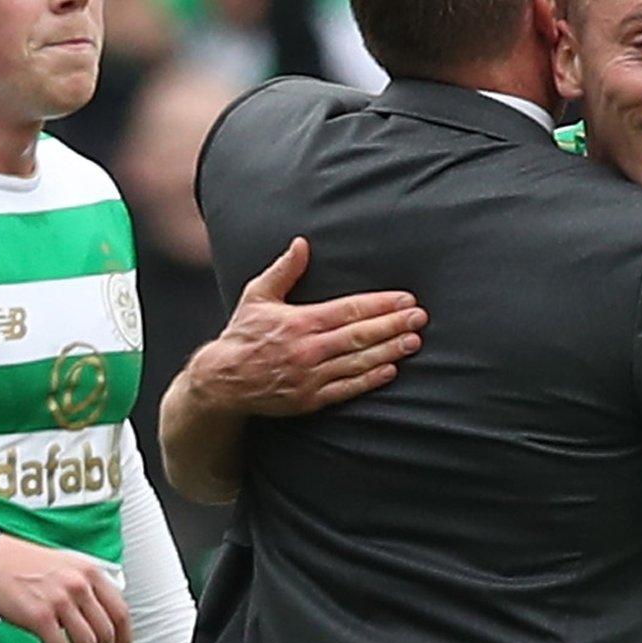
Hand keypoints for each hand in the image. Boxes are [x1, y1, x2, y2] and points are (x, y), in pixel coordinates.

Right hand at [0, 535, 131, 642]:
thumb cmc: (27, 565)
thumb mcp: (69, 565)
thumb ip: (89, 586)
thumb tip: (104, 617)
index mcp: (92, 573)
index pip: (121, 613)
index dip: (124, 639)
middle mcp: (80, 586)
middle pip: (107, 633)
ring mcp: (61, 601)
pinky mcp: (39, 617)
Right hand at [188, 237, 425, 416]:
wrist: (222, 381)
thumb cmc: (242, 335)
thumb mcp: (257, 296)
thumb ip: (283, 270)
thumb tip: (301, 243)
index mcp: (300, 322)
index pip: (349, 310)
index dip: (381, 305)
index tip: (405, 300)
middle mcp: (308, 350)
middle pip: (360, 335)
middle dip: (393, 325)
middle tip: (419, 318)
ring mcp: (311, 376)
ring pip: (358, 362)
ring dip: (389, 351)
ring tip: (413, 341)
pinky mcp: (310, 399)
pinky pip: (346, 389)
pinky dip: (370, 380)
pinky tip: (391, 370)